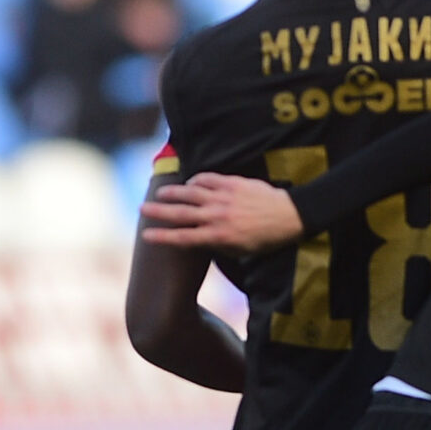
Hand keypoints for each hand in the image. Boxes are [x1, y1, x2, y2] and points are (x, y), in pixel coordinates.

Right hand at [140, 173, 305, 251]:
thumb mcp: (240, 250)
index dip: (162, 236)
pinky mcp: (232, 183)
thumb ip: (217, 244)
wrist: (288, 216)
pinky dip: (196, 180)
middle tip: (142, 208)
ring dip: (173, 192)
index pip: (183, 237)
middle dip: (159, 211)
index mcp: (218, 236)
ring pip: (191, 192)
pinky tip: (190, 182)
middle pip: (181, 213)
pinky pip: (208, 179)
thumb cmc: (264, 239)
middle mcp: (217, 216)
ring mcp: (224, 198)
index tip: (147, 236)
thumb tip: (199, 239)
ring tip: (160, 192)